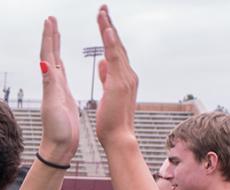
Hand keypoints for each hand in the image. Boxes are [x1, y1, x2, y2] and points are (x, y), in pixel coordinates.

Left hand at [37, 16, 80, 164]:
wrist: (59, 146)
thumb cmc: (56, 129)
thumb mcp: (53, 104)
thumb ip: (50, 84)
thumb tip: (44, 63)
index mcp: (51, 83)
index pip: (48, 55)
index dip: (49, 37)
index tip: (49, 20)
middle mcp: (52, 83)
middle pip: (50, 53)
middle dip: (51, 36)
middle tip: (51, 19)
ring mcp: (57, 88)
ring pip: (55, 61)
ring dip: (54, 46)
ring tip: (56, 32)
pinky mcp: (63, 95)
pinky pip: (62, 72)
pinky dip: (60, 62)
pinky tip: (60, 59)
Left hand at [94, 5, 139, 146]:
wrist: (119, 138)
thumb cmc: (112, 121)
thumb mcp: (108, 94)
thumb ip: (107, 77)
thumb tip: (104, 63)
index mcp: (122, 77)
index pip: (114, 50)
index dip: (108, 34)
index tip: (103, 18)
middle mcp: (127, 75)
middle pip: (117, 44)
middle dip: (109, 24)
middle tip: (102, 7)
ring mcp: (125, 78)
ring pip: (116, 47)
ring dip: (109, 28)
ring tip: (102, 12)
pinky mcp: (120, 84)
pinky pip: (115, 59)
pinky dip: (111, 43)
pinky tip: (106, 30)